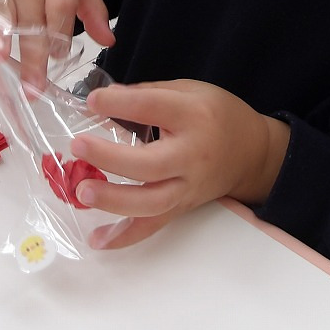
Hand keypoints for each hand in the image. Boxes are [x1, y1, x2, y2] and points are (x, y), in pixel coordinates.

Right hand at [0, 0, 113, 85]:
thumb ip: (92, 8)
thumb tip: (108, 42)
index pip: (61, 5)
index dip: (60, 32)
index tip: (60, 60)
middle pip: (31, 18)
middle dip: (32, 55)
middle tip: (33, 89)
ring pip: (2, 12)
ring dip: (0, 38)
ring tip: (0, 64)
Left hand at [70, 79, 291, 249]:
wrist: (252, 152)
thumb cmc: (215, 114)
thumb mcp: (189, 90)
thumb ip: (147, 93)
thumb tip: (102, 100)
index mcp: (193, 117)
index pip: (152, 109)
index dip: (119, 104)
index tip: (91, 101)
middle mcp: (192, 156)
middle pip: (150, 164)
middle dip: (111, 158)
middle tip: (77, 146)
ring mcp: (188, 187)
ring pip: (151, 203)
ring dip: (114, 200)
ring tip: (82, 192)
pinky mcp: (182, 208)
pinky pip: (153, 226)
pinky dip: (125, 236)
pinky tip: (97, 240)